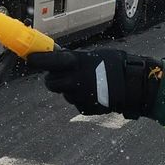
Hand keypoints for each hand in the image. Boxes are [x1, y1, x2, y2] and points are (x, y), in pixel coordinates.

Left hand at [26, 49, 162, 117]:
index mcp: (75, 63)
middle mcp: (73, 80)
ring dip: (70, 88)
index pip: (45, 61)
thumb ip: (74, 59)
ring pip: (65, 93)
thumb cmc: (116, 65)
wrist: (135, 86)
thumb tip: (56, 56)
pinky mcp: (84, 108)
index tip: (29, 57)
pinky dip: (82, 98)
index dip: (35, 60)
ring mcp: (78, 96)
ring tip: (89, 83)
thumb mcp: (94, 55)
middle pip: (50, 83)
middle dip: (54, 79)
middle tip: (62, 74)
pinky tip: (96, 93)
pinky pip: (77, 102)